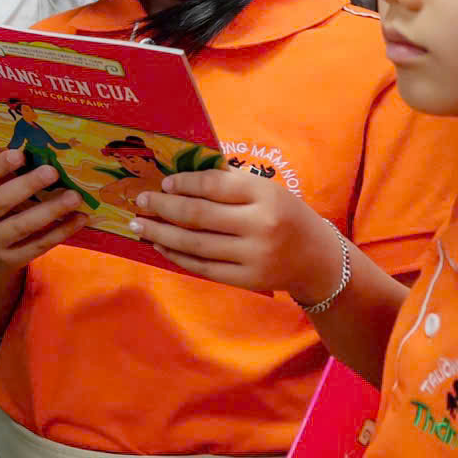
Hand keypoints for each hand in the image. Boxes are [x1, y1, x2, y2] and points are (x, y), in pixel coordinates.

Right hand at [0, 150, 85, 274]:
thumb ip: (2, 177)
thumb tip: (37, 152)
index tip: (20, 153)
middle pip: (0, 201)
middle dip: (27, 185)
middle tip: (53, 171)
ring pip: (22, 225)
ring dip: (51, 210)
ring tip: (74, 197)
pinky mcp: (11, 260)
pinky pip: (39, 244)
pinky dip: (61, 231)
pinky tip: (79, 219)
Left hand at [136, 171, 342, 299]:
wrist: (318, 259)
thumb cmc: (284, 215)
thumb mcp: (266, 190)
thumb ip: (228, 182)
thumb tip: (179, 177)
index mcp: (266, 196)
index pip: (213, 186)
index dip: (183, 183)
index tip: (164, 183)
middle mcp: (260, 226)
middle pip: (198, 216)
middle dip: (162, 207)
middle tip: (140, 200)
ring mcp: (254, 256)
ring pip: (195, 244)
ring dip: (160, 233)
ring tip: (139, 224)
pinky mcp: (247, 280)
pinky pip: (203, 267)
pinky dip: (177, 255)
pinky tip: (160, 244)